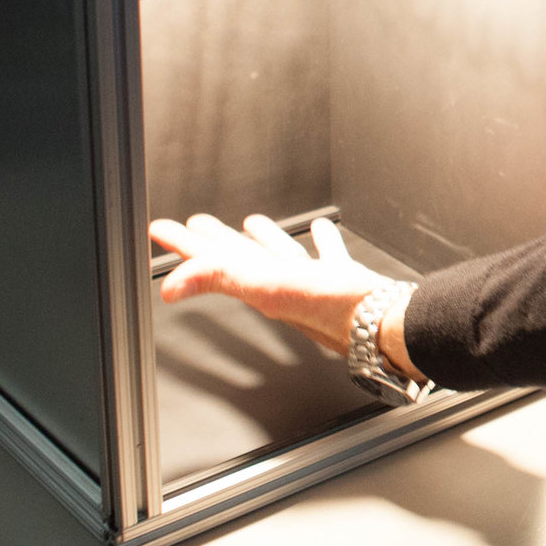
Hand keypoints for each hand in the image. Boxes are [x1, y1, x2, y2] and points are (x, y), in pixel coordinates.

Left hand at [149, 213, 422, 378]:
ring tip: (252, 223)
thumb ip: (220, 278)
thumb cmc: (333, 310)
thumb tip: (170, 287)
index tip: (160, 229)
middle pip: (238, 258)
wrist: (384, 322)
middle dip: (215, 241)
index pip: (210, 261)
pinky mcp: (341, 281)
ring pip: (280, 255)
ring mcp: (311, 284)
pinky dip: (321, 242)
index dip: (182, 246)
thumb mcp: (268, 286)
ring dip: (264, 239)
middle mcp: (280, 286)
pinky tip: (322, 232)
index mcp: (258, 285)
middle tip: (195, 225)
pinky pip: (326, 256)